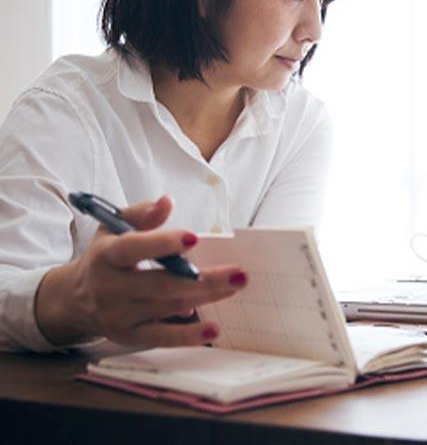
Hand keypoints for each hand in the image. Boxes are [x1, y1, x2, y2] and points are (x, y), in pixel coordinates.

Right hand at [35, 195, 246, 347]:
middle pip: (160, 284)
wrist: (75, 298)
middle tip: (238, 272)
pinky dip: (188, 336)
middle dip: (203, 279)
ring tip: (235, 285)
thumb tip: (167, 202)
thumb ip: (141, 213)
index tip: (194, 238)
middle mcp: (110, 287)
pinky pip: (161, 338)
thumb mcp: (113, 226)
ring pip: (168, 307)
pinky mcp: (128, 336)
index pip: (132, 249)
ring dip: (206, 297)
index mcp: (106, 255)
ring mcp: (119, 315)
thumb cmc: (104, 255)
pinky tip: (213, 329)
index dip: (162, 243)